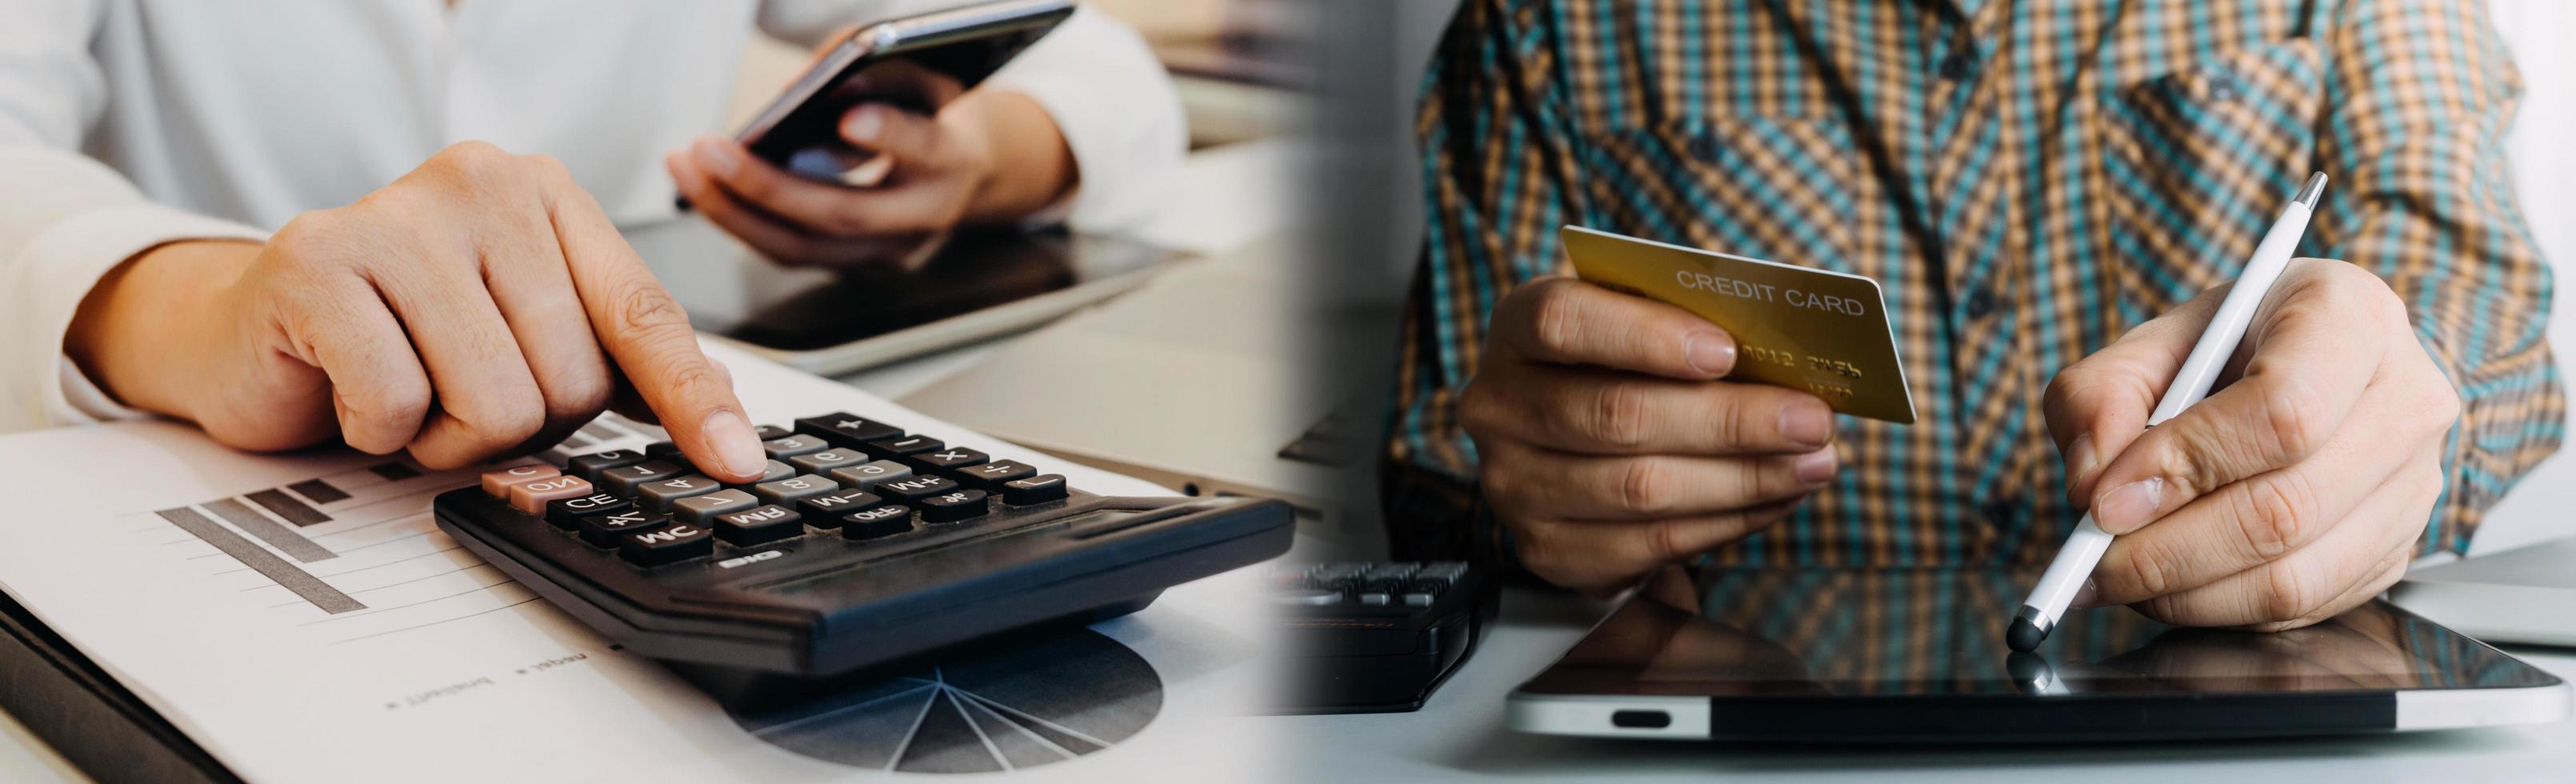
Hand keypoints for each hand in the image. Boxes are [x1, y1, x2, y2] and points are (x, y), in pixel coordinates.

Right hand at [65, 142, 771, 481]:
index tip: (735, 465)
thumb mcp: (524, 337)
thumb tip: (723, 436)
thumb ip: (614, 364)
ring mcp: (397, 215)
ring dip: (446, 435)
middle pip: (571, 379)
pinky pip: (398, 404)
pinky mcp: (317, 260)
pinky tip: (349, 387)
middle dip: (519, 423)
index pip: (645, 314)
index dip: (694, 400)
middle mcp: (482, 184)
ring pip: (496, 401)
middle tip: (455, 392)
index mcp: (548, 195)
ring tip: (407, 389)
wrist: (249, 334)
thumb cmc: (401, 339)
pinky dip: (376, 430)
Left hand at [666, 87, 1073, 269]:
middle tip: (709, 150)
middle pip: (843, 216)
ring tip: (685, 165)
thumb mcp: (924, 74)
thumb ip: (877, 69)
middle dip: (768, 186)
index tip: (846, 116)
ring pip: (803, 247)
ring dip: (733, 211)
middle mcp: (924, 219)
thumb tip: (801, 88)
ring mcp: (888, 252)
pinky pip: (788, 250)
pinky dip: (741, 220)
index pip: (927, 151)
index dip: (890, 135)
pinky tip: (703, 187)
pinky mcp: (852, 265)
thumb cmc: (938, 113)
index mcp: (955, 162)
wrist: (971, 173)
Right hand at [1462, 277, 1839, 589]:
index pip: (1562, 321)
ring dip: (1743, 479)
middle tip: (1812, 421)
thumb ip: (1690, 323)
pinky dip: (1726, 523)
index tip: (1726, 352)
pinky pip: (1650, 544)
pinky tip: (1774, 499)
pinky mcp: (1548, 550)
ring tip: (1813, 463)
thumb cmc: (1620, 363)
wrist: (1568, 442)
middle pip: (1615, 415)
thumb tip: (1786, 352)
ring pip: (1640, 489)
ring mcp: (1514, 486)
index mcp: (1515, 327)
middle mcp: (1498, 407)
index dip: (1644, 336)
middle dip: (1730, 421)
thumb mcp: (1639, 321)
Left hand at [2044, 258, 2458, 630]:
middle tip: (2092, 561)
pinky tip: (2175, 584)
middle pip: (2285, 510)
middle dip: (2166, 552)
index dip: (2183, 467)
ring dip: (2186, 594)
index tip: (2104, 501)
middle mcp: (2406, 402)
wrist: (2308, 363)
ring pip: (2295, 578)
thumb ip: (2102, 395)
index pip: (2283, 413)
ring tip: (2122, 575)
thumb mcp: (2154, 341)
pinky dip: (2221, 610)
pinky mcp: (2397, 550)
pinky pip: (2303, 608)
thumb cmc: (2234, 347)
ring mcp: (2415, 485)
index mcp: (2353, 318)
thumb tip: (2093, 485)